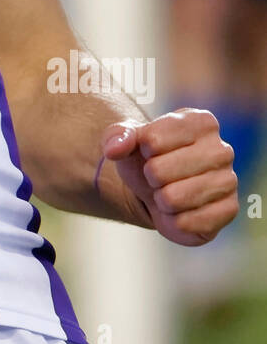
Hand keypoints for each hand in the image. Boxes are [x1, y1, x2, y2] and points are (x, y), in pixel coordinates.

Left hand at [100, 109, 238, 245]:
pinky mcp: (229, 211)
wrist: (158, 190)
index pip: (152, 140)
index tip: (150, 151)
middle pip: (160, 170)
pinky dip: (174, 221)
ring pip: (173, 198)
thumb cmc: (145, 158)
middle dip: (150, 178)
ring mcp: (229, 181)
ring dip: (161, 200)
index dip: (142, 150)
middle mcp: (221, 149)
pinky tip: (181, 211)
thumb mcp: (125, 140)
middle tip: (158, 177)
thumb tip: (114, 149)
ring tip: (169, 193)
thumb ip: (117, 137)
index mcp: (200, 121)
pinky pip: (186, 223)